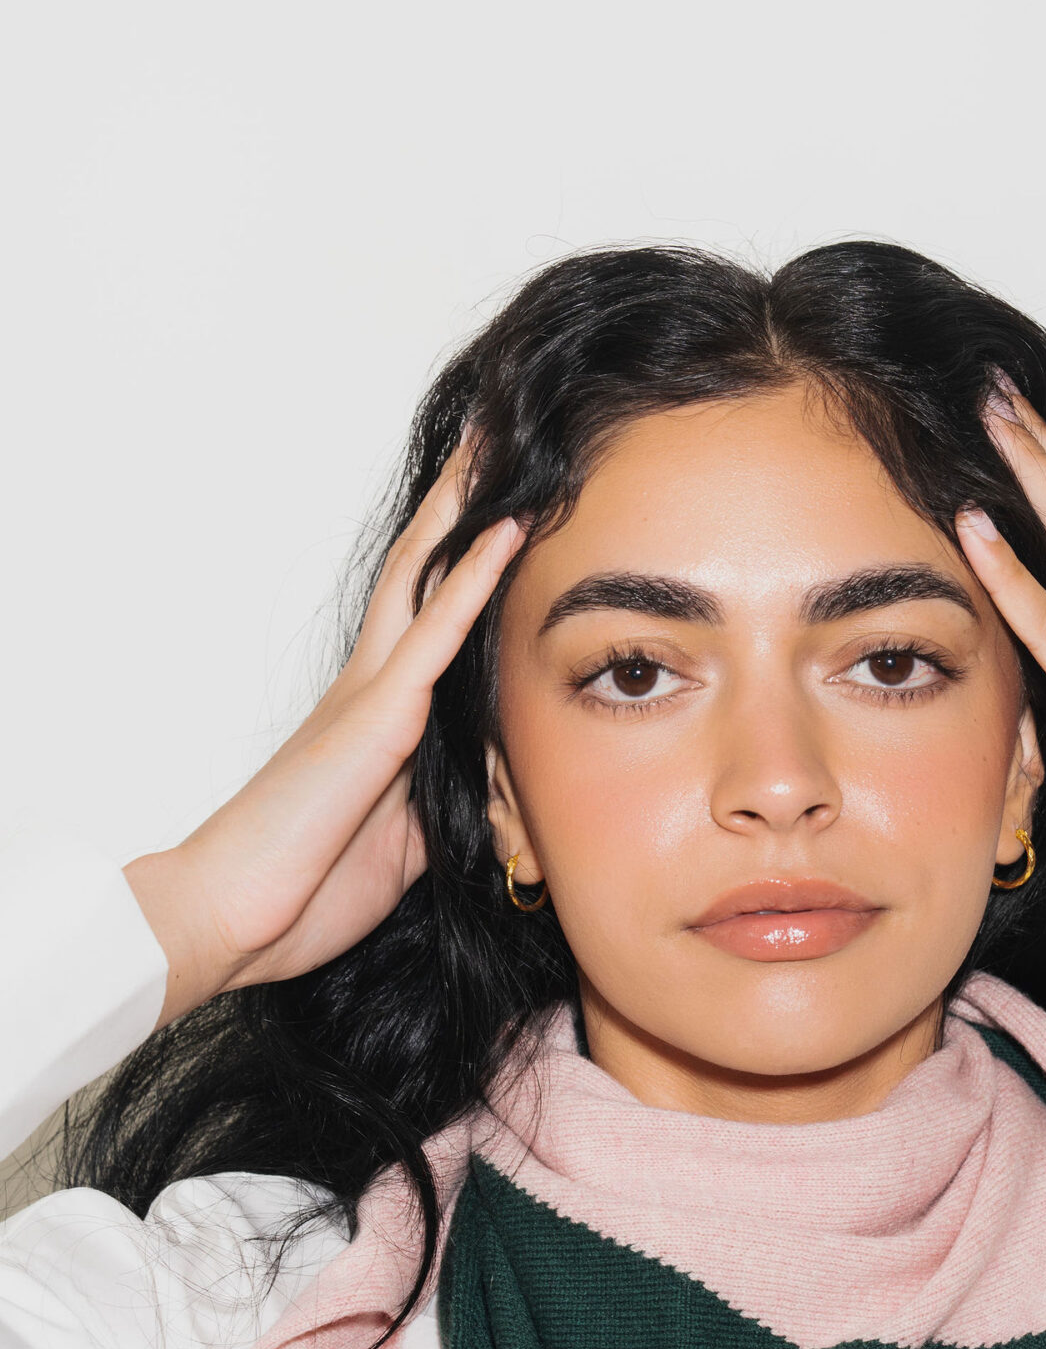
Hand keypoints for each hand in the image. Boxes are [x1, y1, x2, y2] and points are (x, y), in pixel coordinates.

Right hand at [125, 443, 522, 1024]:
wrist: (236, 916)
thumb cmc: (309, 884)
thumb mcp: (411, 841)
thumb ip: (455, 800)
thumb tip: (507, 795)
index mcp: (380, 713)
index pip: (429, 614)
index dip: (462, 555)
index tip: (501, 499)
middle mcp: (373, 685)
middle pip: (422, 569)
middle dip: (459, 502)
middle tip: (496, 432)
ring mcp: (372, 694)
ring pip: (426, 577)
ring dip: (466, 511)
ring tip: (500, 444)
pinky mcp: (375, 717)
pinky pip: (434, 635)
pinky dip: (474, 581)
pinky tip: (505, 533)